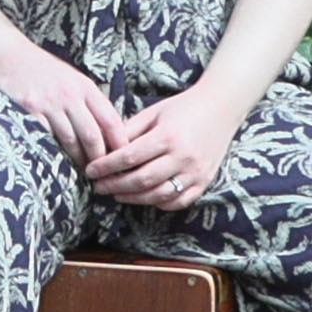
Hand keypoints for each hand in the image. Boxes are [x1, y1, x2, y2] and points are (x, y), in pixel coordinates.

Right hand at [0, 43, 124, 168]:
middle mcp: (70, 95)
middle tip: (102, 173)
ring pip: (70, 141)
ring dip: (78, 161)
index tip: (123, 157)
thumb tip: (108, 130)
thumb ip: (89, 101)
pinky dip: (54, 152)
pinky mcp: (30, 111)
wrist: (9, 56)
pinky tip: (57, 162)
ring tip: (83, 172)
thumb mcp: (73, 79)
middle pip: (92, 135)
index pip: (110, 119)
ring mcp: (49, 104)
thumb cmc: (44, 71)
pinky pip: (46, 138)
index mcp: (85, 87)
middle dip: (99, 159)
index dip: (119, 142)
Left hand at [85, 86, 239, 210]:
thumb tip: (103, 149)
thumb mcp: (153, 112)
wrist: (221, 107)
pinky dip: (158, 203)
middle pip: (141, 180)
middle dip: (114, 186)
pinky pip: (178, 202)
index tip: (90, 170)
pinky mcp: (204, 182)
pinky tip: (144, 197)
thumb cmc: (183, 107)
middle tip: (98, 186)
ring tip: (116, 193)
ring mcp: (196, 172)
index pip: (129, 157)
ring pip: (158, 195)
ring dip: (133, 198)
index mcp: (168, 136)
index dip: (106, 166)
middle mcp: (183, 157)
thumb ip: (129, 130)